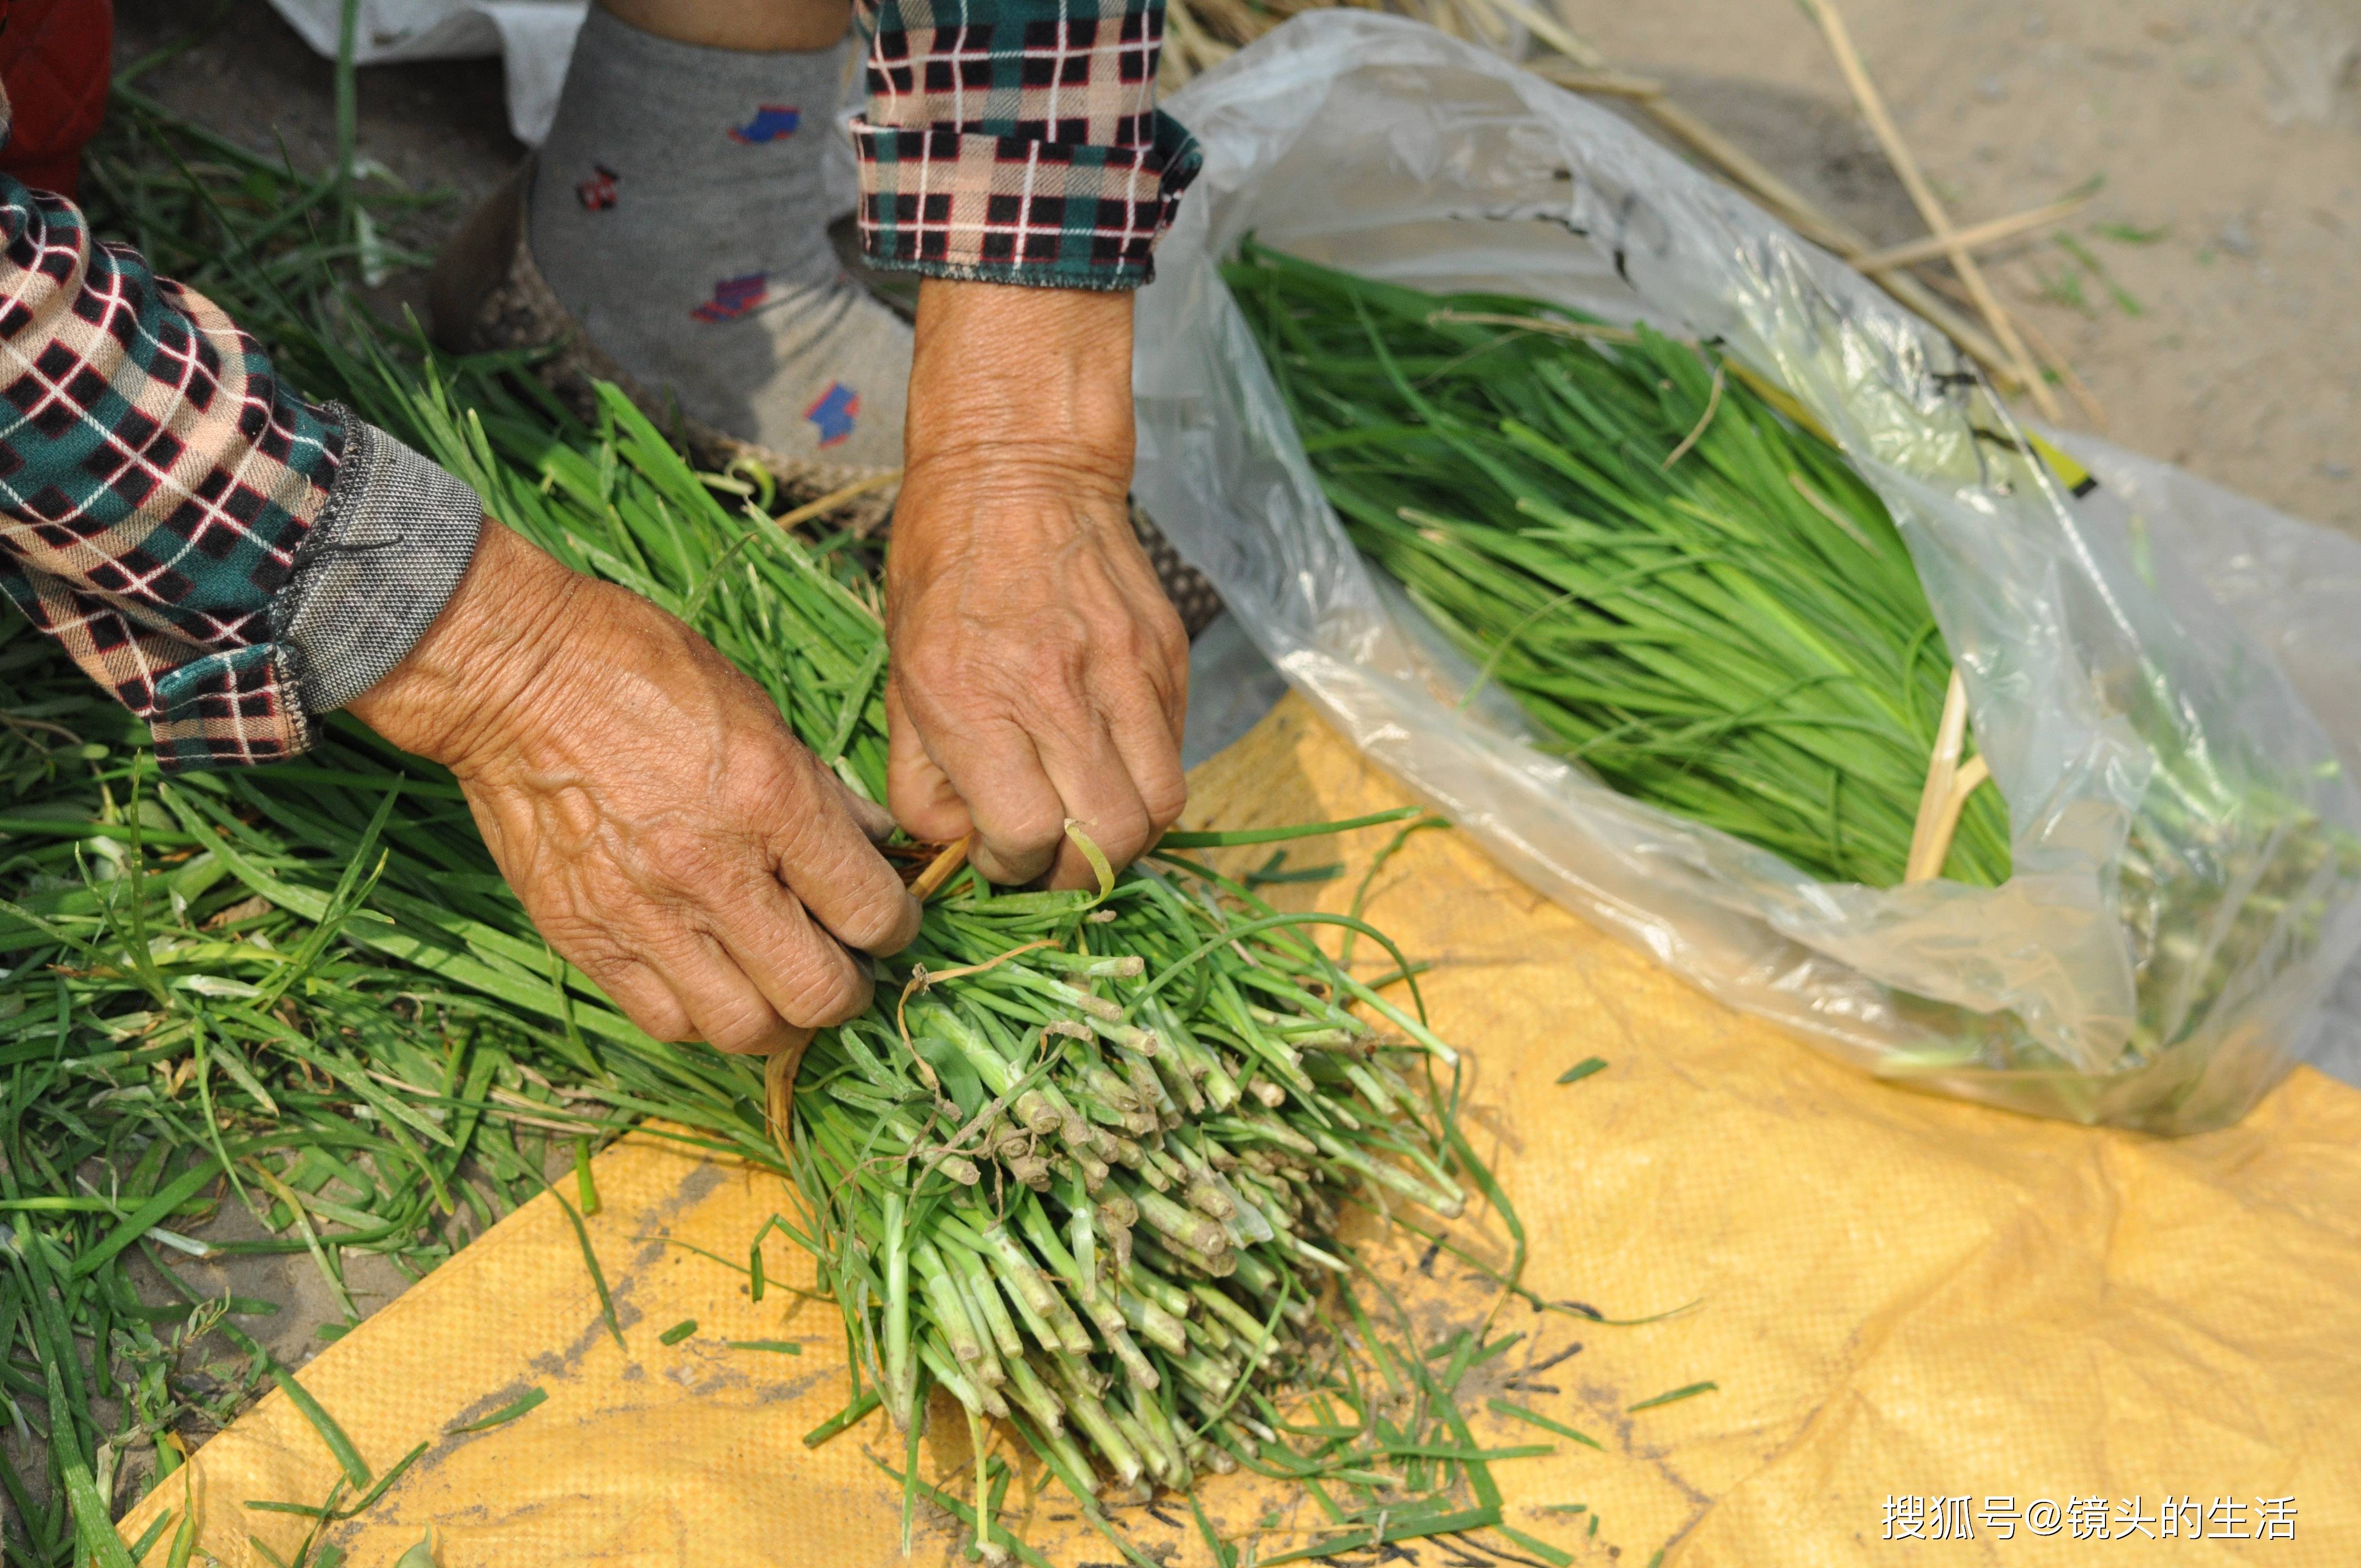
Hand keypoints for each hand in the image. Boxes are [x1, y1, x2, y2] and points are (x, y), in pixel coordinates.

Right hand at [350, 522, 921, 1054]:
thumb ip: (821, 793)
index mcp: (773, 804)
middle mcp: (713, 873)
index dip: (896, 927)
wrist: (513, 676)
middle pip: (817, 995)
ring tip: (779, 986)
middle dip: (848, 992)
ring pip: (744, 1029)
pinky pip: (665, 1021)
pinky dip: (702, 1016)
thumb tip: (872, 847)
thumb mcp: (759, 712)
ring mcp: (644, 915)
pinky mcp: (586, 939)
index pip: (871, 912)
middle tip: (844, 969)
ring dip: (778, 1019)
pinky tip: (712, 982)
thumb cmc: (642, 673)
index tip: (886, 922)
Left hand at [885, 279, 1189, 888]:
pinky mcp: (1167, 656)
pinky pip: (1175, 754)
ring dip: (1124, 837)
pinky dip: (1146, 782)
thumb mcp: (902, 676)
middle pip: (1106, 838)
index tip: (997, 850)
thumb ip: (923, 779)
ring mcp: (1125, 673)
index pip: (1024, 835)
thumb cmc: (943, 574)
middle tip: (1049, 856)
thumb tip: (959, 848)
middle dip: (1076, 872)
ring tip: (1087, 822)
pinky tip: (1109, 765)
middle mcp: (1057, 691)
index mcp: (976, 698)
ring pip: (1159, 808)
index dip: (1011, 865)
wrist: (1018, 470)